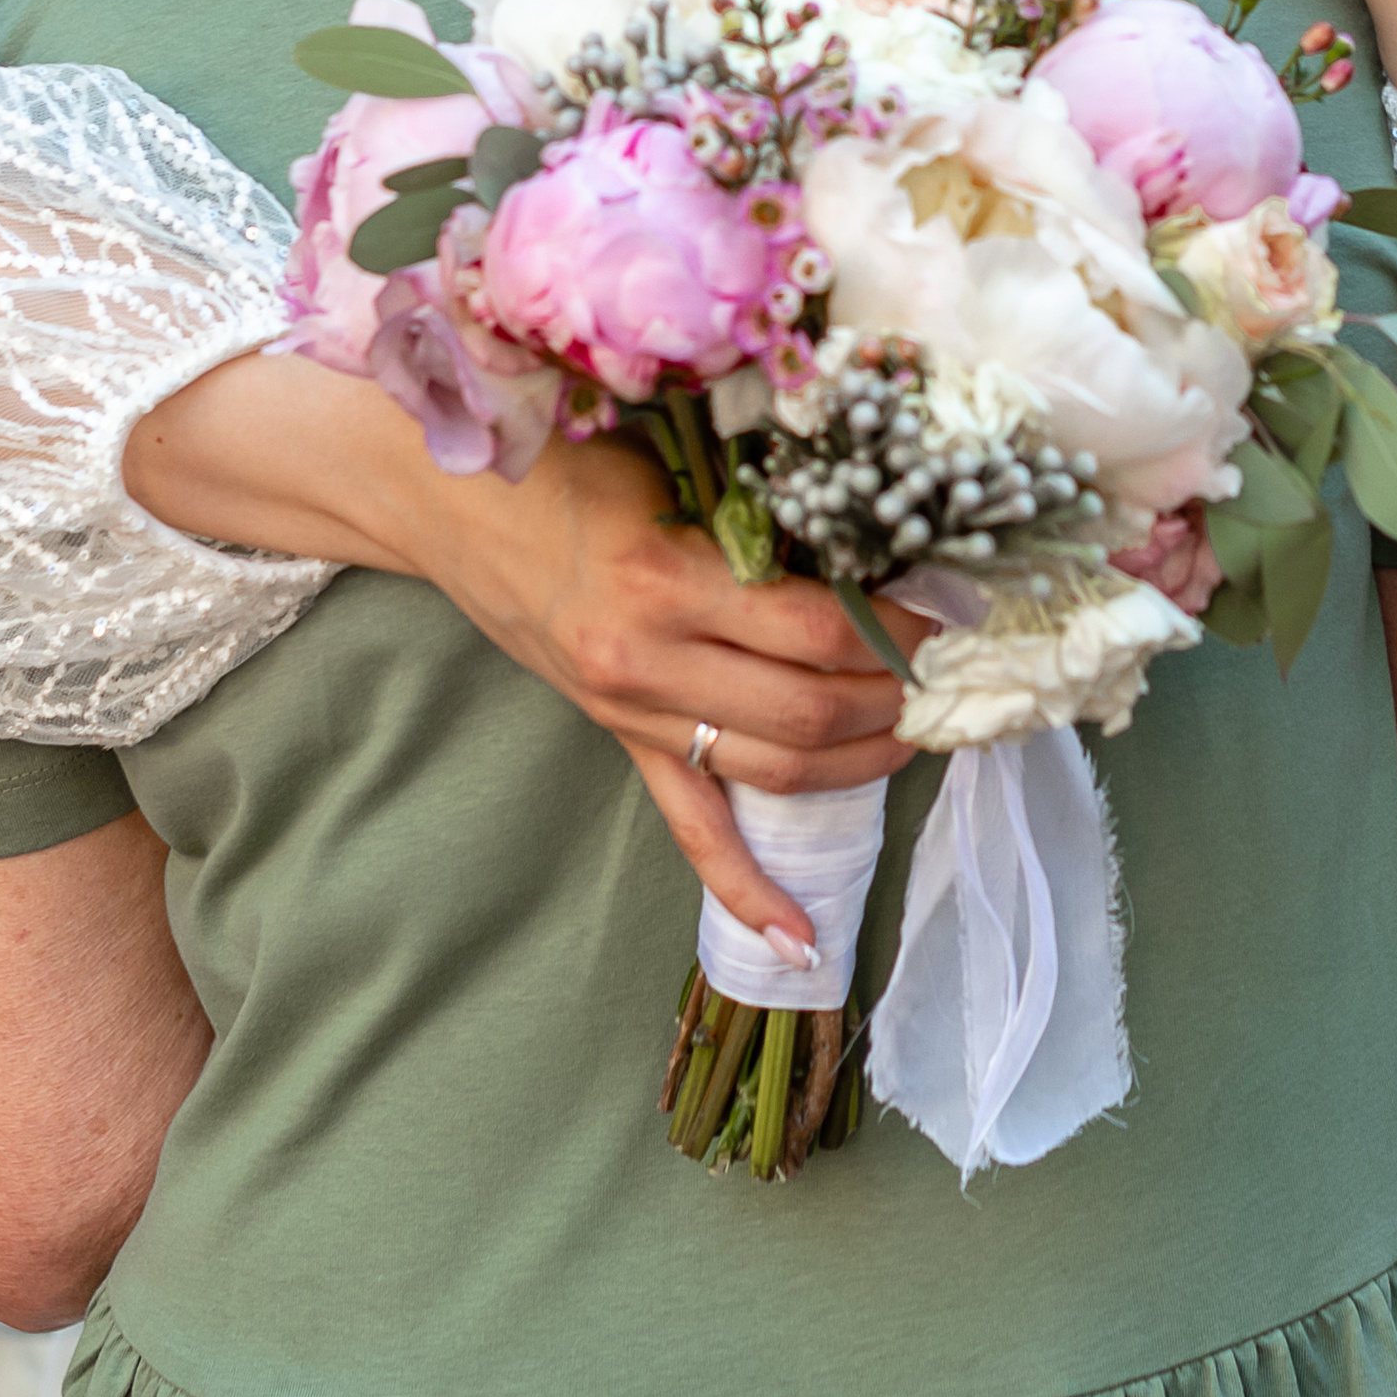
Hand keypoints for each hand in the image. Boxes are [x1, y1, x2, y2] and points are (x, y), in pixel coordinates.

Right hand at [408, 431, 930, 940]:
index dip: (897, 627)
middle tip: (948, 671)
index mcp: (665, 581)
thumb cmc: (563, 458)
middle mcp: (648, 661)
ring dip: (859, 761)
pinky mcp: (618, 736)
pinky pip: (690, 828)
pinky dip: (746, 887)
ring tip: (914, 733)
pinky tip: (800, 938)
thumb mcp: (666, 464)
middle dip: (895, 698)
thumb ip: (753, 509)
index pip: (816, 629)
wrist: (445, 500)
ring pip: (772, 770)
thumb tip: (872, 532)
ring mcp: (630, 711)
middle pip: (808, 712)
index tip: (950, 607)